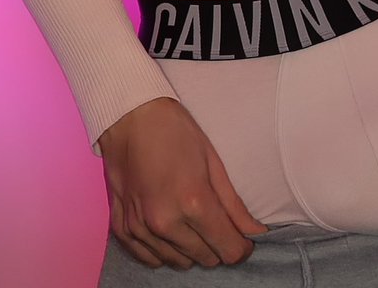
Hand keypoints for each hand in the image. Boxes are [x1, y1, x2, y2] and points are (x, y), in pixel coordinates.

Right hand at [98, 97, 268, 269]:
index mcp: (193, 202)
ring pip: (178, 262)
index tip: (243, 238)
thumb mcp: (212, 160)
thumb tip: (256, 233)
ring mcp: (140, 228)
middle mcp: (165, 222)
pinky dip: (164, 251)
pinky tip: (170, 232)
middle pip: (205, 259)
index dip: (241, 247)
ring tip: (192, 222)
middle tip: (216, 222)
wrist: (130, 115)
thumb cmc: (175, 131)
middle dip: (217, 245)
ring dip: (191, 249)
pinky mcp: (121, 228)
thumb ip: (234, 204)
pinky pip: (149, 259)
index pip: (228, 249)